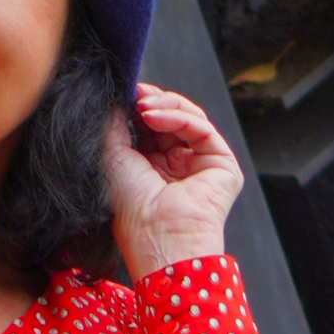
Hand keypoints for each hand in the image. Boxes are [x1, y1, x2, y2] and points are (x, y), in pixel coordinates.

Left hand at [103, 84, 244, 279]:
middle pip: (170, 121)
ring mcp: (200, 165)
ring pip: (188, 120)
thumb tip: (112, 102)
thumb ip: (114, 129)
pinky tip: (155, 116)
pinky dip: (178, 117)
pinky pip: (201, 129)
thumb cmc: (132, 213)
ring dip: (164, 107)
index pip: (149, 130)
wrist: (157, 239)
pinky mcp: (221, 164)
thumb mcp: (114, 162)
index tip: (124, 94)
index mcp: (151, 171)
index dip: (138, 110)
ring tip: (143, 106)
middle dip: (151, 104)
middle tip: (134, 95)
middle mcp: (177, 167)